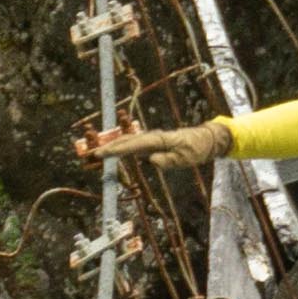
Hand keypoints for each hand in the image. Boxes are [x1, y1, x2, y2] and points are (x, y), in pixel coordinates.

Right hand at [83, 118, 235, 170]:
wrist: (205, 139)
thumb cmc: (196, 148)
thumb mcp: (185, 158)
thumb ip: (168, 160)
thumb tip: (151, 160)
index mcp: (158, 140)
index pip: (133, 145)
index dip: (116, 150)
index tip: (102, 154)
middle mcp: (152, 138)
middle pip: (126, 141)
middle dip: (109, 147)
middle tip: (92, 154)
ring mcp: (152, 140)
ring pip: (128, 142)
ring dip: (113, 147)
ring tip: (97, 154)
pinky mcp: (153, 144)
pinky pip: (134, 146)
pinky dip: (122, 149)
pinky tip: (113, 153)